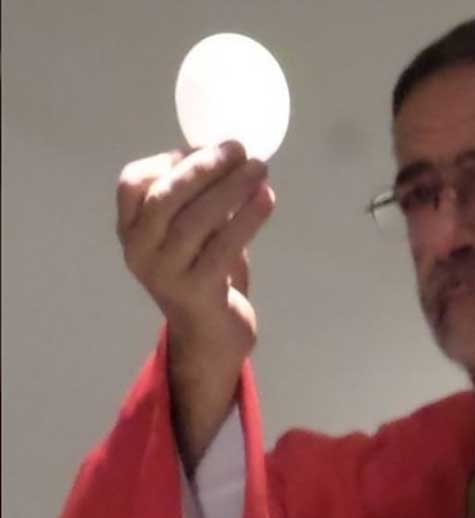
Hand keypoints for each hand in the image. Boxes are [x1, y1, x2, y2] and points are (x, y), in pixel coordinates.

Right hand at [115, 143, 274, 468]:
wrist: (211, 337)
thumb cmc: (204, 274)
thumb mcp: (191, 232)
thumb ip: (196, 197)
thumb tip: (225, 151)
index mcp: (130, 230)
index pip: (134, 183)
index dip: (171, 161)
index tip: (208, 148)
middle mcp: (139, 251)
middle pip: (167, 198)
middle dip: (204, 168)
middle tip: (239, 149)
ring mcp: (165, 274)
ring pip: (196, 220)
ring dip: (231, 189)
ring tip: (260, 169)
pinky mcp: (196, 292)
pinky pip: (224, 247)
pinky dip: (247, 219)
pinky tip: (267, 200)